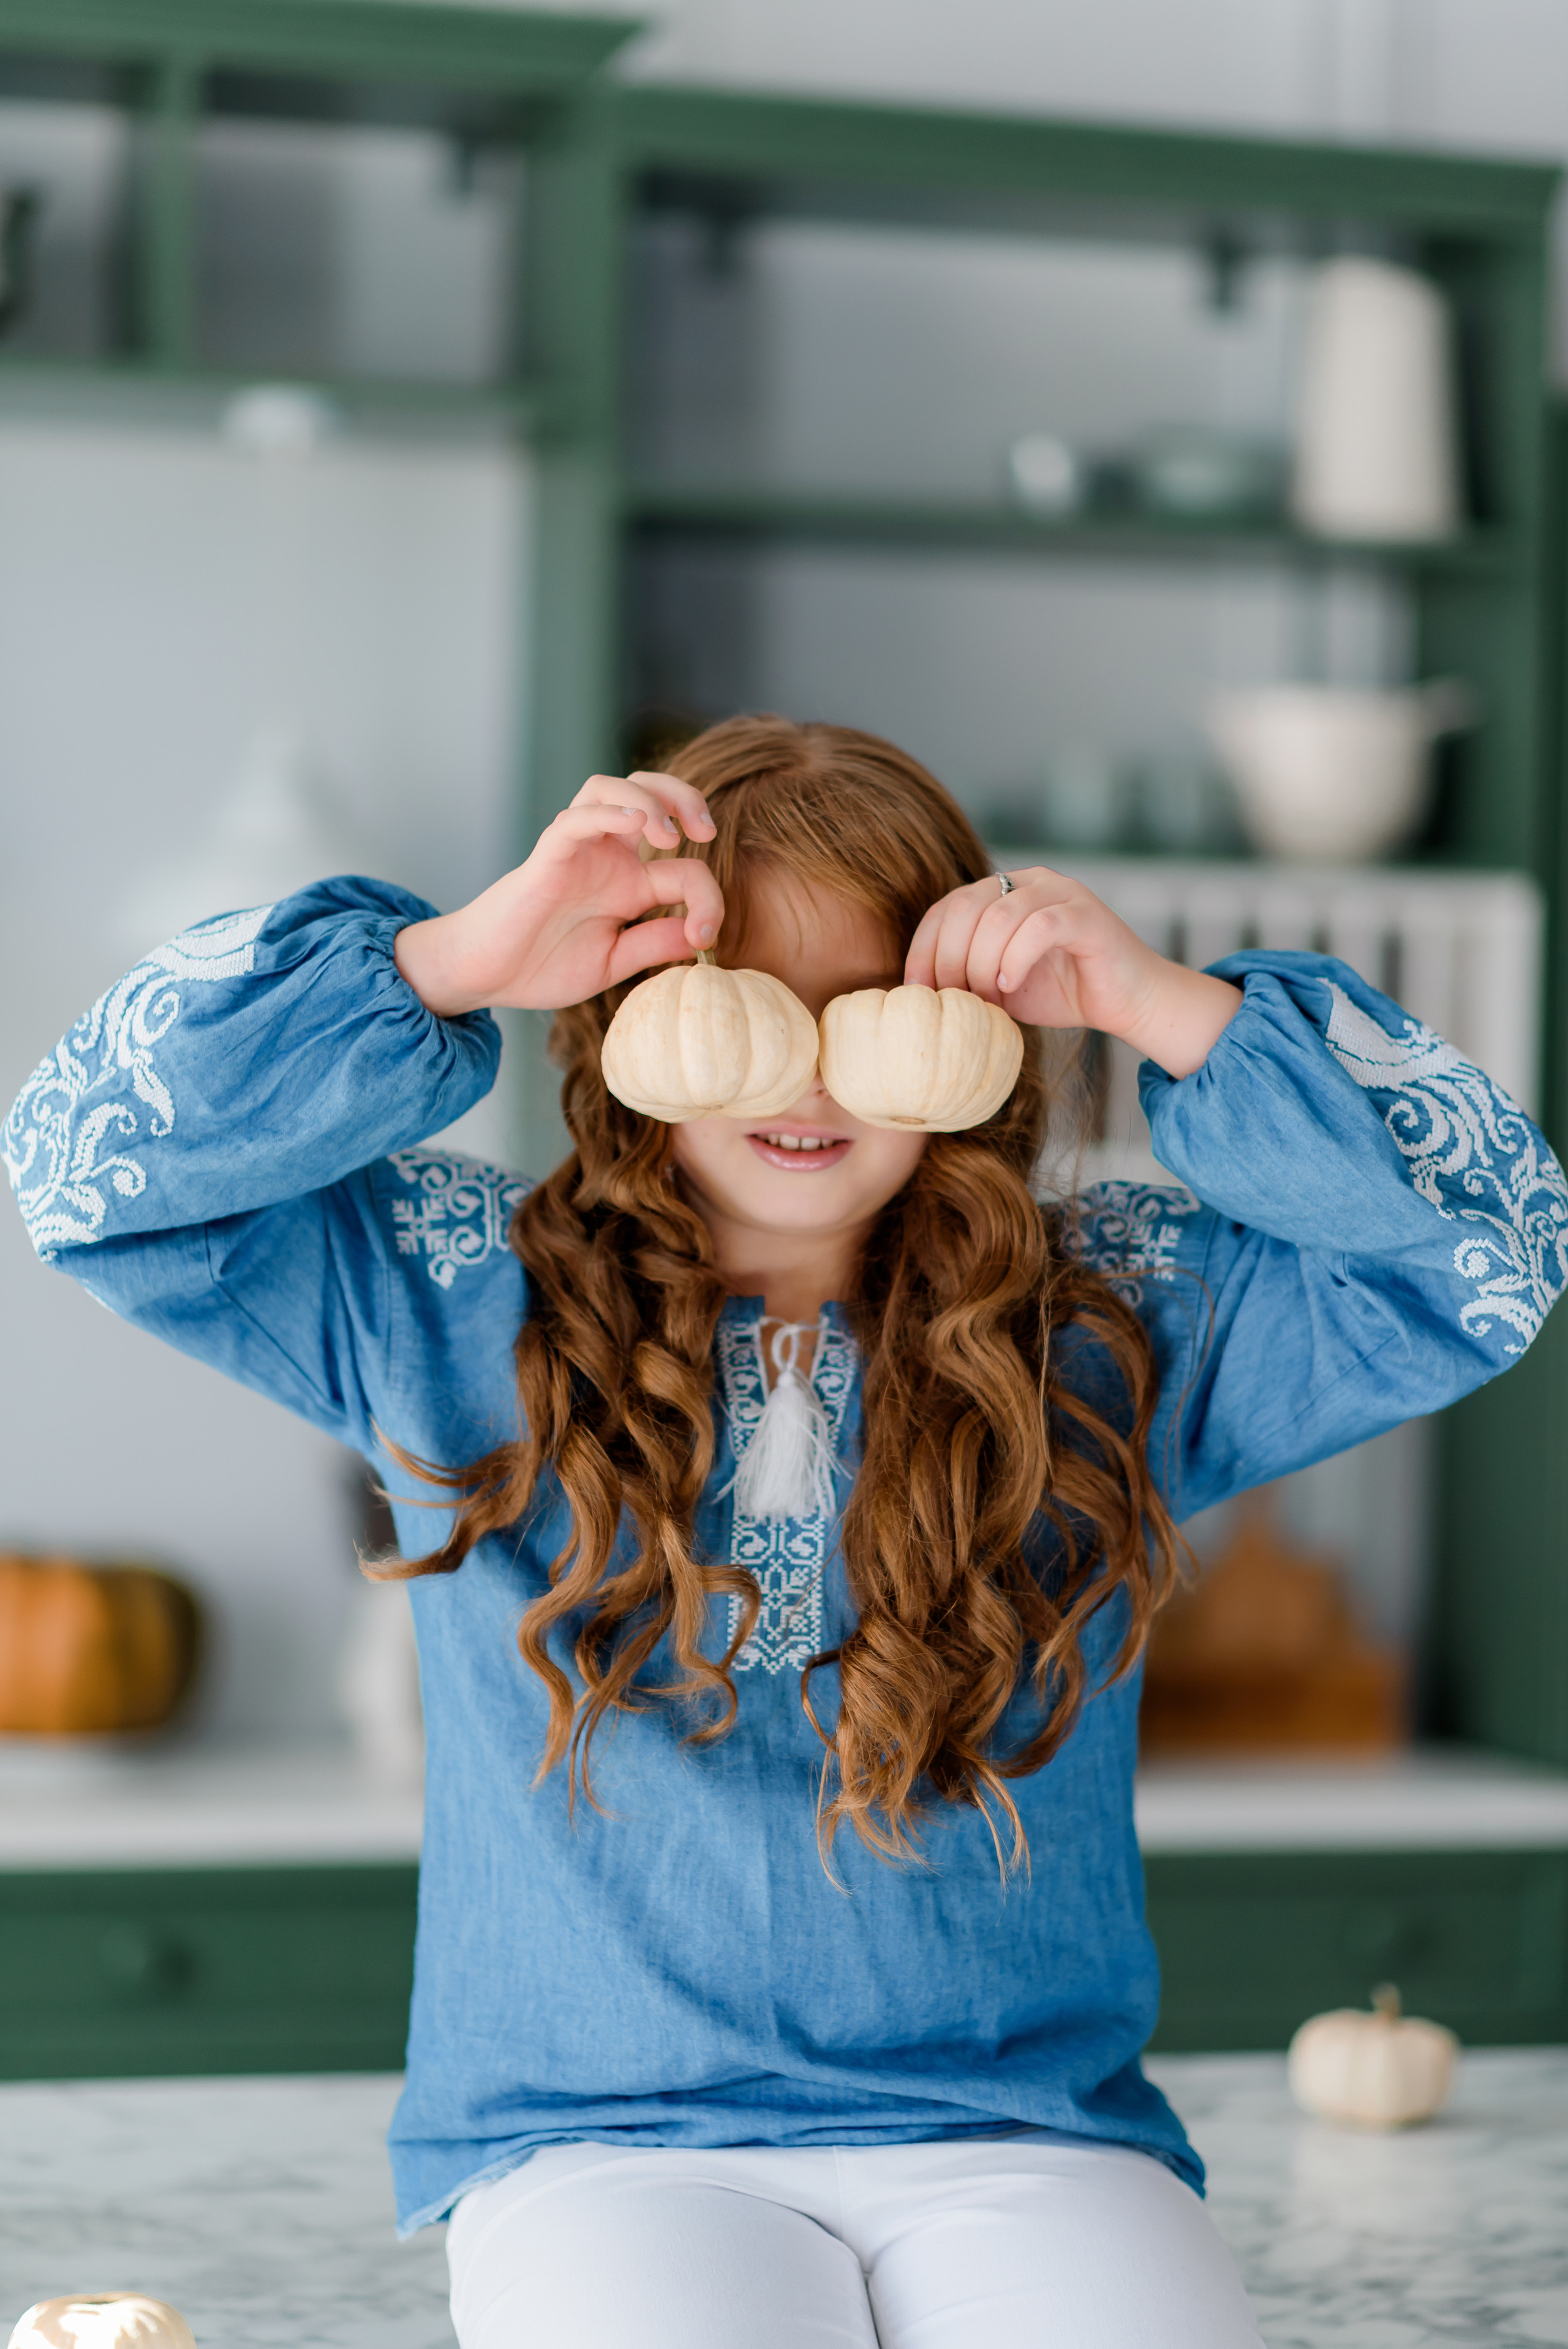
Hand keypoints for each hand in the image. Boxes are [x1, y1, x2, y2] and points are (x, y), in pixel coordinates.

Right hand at [393, 773, 722, 1016]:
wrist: (485, 977)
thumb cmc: (542, 966)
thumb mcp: (612, 962)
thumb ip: (654, 945)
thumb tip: (702, 936)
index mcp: (628, 884)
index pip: (684, 869)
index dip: (708, 897)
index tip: (707, 936)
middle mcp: (606, 858)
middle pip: (650, 794)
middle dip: (686, 799)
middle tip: (705, 830)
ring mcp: (576, 851)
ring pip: (610, 788)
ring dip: (648, 796)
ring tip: (668, 833)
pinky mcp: (546, 857)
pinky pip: (575, 819)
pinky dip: (606, 810)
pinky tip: (635, 821)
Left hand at [904, 866, 1242, 1079]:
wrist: (1127, 1003)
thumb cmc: (1063, 992)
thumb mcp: (999, 981)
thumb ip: (966, 972)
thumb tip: (916, 989)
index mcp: (1003, 891)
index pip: (946, 907)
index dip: (924, 948)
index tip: (915, 990)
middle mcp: (1030, 881)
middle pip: (966, 908)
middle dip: (949, 959)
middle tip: (953, 999)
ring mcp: (1060, 892)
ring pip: (999, 916)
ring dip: (981, 963)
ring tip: (987, 998)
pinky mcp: (1086, 914)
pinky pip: (1039, 926)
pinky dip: (1015, 958)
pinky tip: (1010, 984)